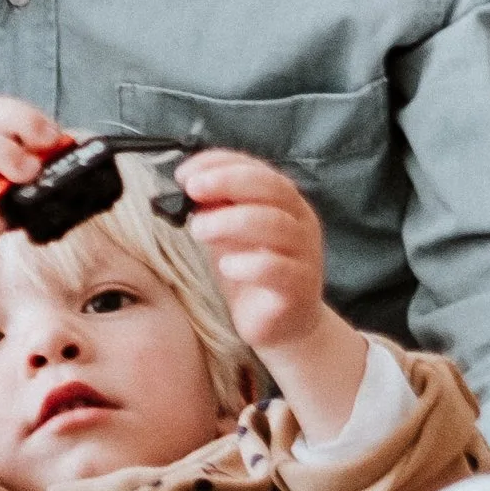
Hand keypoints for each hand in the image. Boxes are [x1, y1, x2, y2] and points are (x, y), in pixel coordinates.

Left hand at [172, 150, 336, 356]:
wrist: (282, 326)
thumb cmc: (253, 274)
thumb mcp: (229, 235)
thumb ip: (216, 209)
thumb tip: (189, 184)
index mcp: (285, 203)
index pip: (257, 169)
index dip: (221, 164)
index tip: (185, 173)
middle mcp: (301, 222)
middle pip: (272, 188)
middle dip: (228, 182)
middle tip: (192, 189)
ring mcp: (304, 255)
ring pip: (276, 225)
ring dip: (232, 221)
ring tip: (198, 229)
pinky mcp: (300, 289)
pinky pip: (280, 271)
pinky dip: (251, 265)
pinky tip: (226, 266)